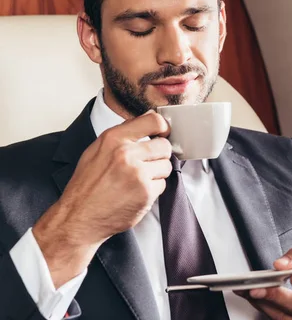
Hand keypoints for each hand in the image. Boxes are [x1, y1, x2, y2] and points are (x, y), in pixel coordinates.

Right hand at [33, 111, 171, 286]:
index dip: (163, 127)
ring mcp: (138, 174)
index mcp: (114, 139)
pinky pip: (162, 184)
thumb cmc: (86, 185)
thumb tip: (147, 121)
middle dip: (159, 154)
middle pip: (164, 146)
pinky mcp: (146, 193)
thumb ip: (122, 135)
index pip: (153, 121)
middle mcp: (126, 154)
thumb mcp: (96, 150)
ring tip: (138, 180)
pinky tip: (137, 192)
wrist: (78, 217)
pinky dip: (153, 189)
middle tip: (147, 163)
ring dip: (157, 173)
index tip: (163, 133)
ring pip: (166, 165)